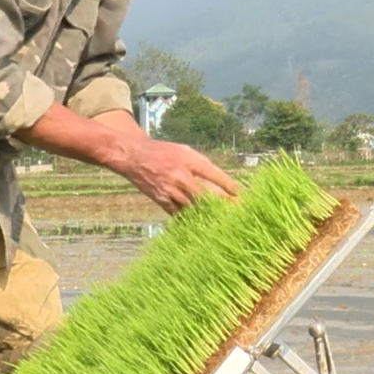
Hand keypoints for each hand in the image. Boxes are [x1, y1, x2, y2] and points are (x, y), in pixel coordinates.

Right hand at [119, 137, 239, 213]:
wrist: (134, 157)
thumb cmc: (163, 152)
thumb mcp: (184, 150)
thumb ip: (201, 164)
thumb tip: (221, 181)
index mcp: (188, 160)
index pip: (214, 174)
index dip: (228, 185)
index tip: (239, 194)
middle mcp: (180, 176)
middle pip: (206, 196)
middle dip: (223, 204)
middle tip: (237, 212)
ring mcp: (170, 190)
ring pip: (194, 207)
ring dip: (207, 214)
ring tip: (222, 221)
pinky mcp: (162, 200)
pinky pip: (179, 214)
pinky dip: (190, 218)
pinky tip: (200, 223)